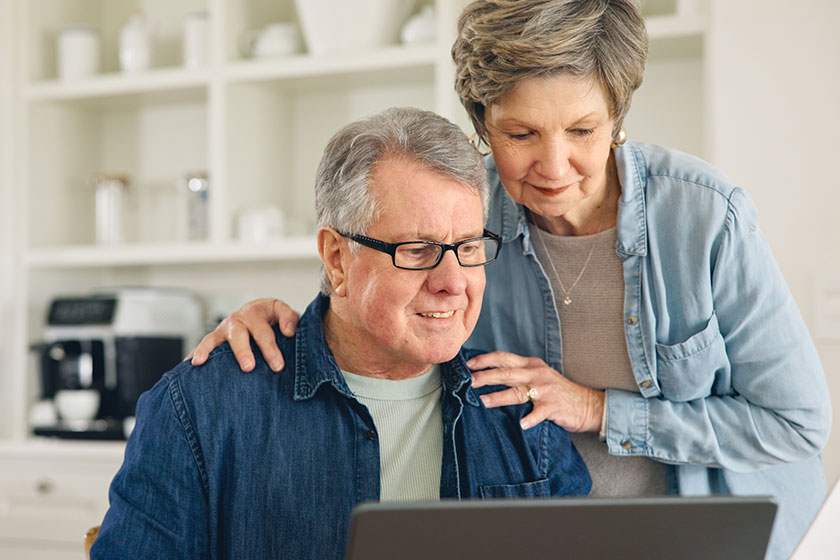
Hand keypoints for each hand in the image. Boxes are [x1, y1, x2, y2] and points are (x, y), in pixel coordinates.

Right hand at [187, 299, 299, 371]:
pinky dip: (193, 355)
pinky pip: (201, 347)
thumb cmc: (271, 317)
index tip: (277, 366)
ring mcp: (223, 330)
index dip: (270, 348)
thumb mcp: (282, 312)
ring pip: (212, 339)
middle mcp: (237, 320)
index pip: (263, 331)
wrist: (257, 312)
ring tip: (200, 362)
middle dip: (242, 351)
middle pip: (238, 334)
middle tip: (248, 367)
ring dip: (206, 350)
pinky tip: (186, 367)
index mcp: (255, 312)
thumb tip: (289, 331)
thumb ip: (289, 318)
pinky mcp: (214, 340)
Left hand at [467, 351, 604, 431]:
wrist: (588, 404)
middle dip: (485, 376)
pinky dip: (530, 419)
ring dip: (499, 397)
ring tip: (483, 401)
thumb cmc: (558, 391)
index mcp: (531, 364)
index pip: (503, 358)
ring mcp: (545, 390)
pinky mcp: (553, 406)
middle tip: (469, 381)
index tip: (468, 365)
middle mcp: (536, 374)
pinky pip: (539, 413)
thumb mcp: (538, 376)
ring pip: (518, 392)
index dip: (485, 360)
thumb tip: (490, 374)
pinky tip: (521, 424)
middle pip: (506, 373)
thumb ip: (519, 373)